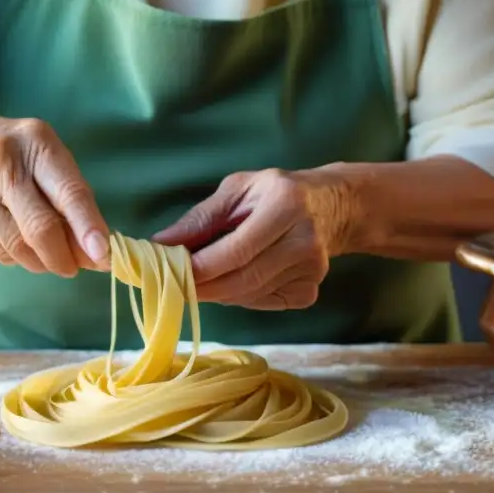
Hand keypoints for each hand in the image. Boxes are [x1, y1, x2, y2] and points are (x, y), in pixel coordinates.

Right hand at [0, 108, 109, 276]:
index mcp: (37, 142)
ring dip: (42, 262)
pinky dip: (17, 257)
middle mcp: (5, 163)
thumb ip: (71, 199)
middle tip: (76, 268)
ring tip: (50, 257)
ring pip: (18, 247)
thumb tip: (95, 251)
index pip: (69, 191)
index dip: (88, 227)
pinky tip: (20, 244)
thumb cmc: (13, 152)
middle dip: (64, 257)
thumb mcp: (45, 158)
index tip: (103, 255)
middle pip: (41, 228)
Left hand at [153, 167, 351, 309]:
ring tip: (202, 279)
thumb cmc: (274, 192)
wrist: (331, 207)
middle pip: (243, 278)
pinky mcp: (310, 291)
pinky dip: (240, 296)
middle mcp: (304, 240)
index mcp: (285, 205)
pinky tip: (236, 279)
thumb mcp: (237, 190)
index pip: (237, 250)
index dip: (202, 268)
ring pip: (250, 294)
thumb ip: (200, 219)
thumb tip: (161, 244)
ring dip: (218, 292)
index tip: (171, 273)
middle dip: (204, 287)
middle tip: (175, 286)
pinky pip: (262, 302)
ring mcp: (312, 270)